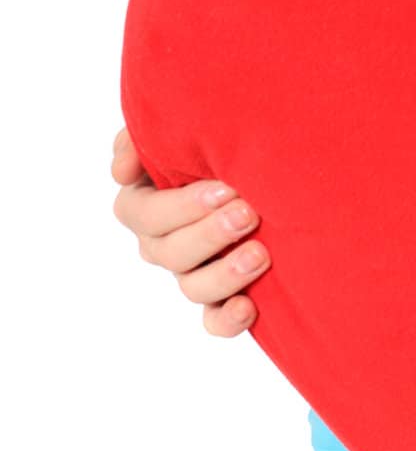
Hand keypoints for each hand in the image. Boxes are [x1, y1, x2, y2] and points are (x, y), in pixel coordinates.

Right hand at [110, 125, 269, 335]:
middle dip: (210, 234)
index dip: (181, 207)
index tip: (225, 188)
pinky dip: (228, 319)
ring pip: (192, 287)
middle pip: (170, 252)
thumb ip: (139, 140)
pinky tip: (249, 307)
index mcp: (144, 204)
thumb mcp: (174, 130)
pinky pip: (213, 320)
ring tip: (261, 253)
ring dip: (225, 274)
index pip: (144, 214)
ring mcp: (190, 272)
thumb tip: (121, 172)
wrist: (259, 165)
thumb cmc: (210, 143)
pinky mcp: (220, 296)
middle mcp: (162, 243)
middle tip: (248, 213)